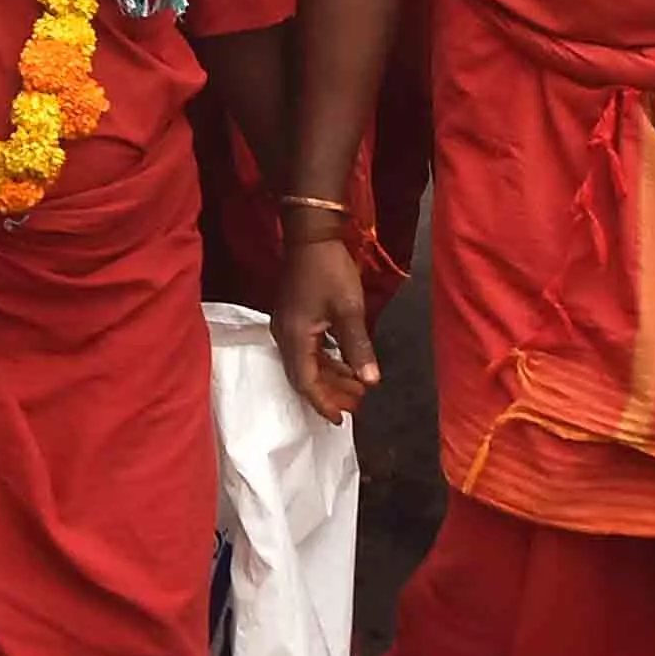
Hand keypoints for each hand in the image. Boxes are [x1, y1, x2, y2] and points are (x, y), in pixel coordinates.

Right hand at [274, 236, 376, 417]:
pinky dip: (324, 360)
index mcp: (294, 337)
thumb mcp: (349, 310)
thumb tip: (370, 382)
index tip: (340, 419)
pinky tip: (343, 362)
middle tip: (357, 403)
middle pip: (302, 375)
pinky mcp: (291, 317)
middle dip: (329, 392)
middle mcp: (284, 335)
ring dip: (328, 376)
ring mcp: (285, 326)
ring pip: (304, 363)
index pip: (306, 381)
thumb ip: (358, 348)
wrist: (310, 236)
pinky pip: (305, 349)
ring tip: (355, 386)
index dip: (323, 402)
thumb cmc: (330, 271)